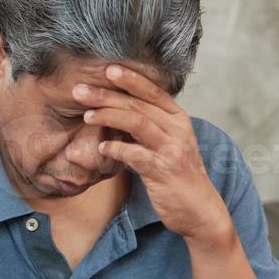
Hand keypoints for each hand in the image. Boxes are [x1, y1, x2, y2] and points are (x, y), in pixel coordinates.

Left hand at [72, 65, 230, 243]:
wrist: (199, 210)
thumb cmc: (177, 176)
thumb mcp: (167, 144)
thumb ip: (147, 128)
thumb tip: (116, 112)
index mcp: (178, 119)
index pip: (152, 91)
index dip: (130, 78)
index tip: (106, 68)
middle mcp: (178, 129)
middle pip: (138, 104)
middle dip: (106, 95)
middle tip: (79, 91)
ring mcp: (172, 149)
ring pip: (136, 122)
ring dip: (108, 116)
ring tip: (86, 115)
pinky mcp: (163, 170)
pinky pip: (135, 154)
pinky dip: (116, 148)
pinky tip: (102, 147)